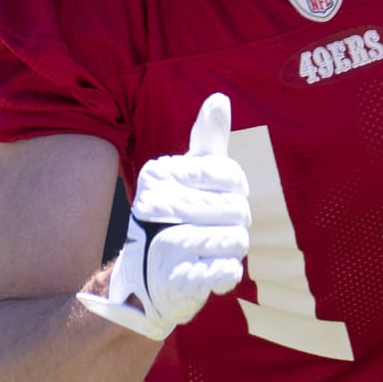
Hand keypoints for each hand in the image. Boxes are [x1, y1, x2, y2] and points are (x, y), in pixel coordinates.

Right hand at [76, 93, 250, 340]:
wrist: (145, 280)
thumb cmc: (175, 220)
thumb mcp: (188, 176)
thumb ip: (206, 141)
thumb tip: (219, 100)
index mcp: (159, 173)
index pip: (231, 175)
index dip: (236, 192)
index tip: (216, 201)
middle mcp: (155, 205)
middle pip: (237, 209)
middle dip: (235, 225)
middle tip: (211, 232)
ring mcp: (163, 244)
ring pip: (237, 239)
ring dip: (232, 250)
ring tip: (208, 253)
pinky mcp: (174, 281)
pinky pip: (227, 271)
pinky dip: (227, 274)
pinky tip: (212, 273)